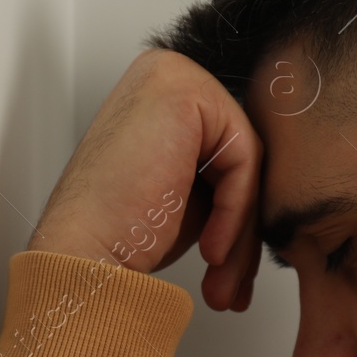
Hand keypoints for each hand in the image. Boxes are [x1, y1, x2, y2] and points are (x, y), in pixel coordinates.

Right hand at [27, 48, 262, 310]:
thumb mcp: (189, 195)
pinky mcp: (184, 92)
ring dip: (241, 233)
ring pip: (247, 160)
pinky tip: (211, 250)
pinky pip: (244, 159)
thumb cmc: (121, 234)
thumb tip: (273, 189)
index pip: (230, 150)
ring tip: (223, 282)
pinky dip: (235, 214)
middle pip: (241, 152)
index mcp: (161, 91)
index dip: (237, 215)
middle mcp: (164, 72)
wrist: (83, 257)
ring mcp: (172, 75)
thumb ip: (226, 174)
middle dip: (242, 228)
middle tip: (231, 284)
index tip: (229, 268)